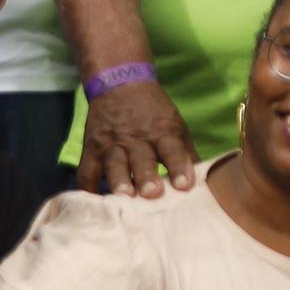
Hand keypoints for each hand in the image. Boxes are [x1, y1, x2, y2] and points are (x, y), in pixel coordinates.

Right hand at [75, 76, 197, 196]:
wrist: (120, 85)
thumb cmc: (154, 114)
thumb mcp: (175, 126)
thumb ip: (185, 154)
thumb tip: (202, 184)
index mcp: (162, 132)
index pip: (172, 150)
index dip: (179, 167)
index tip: (184, 185)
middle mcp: (136, 138)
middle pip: (142, 159)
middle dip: (147, 177)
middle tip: (152, 193)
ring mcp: (111, 144)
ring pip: (114, 165)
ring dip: (119, 181)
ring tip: (123, 197)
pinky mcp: (91, 149)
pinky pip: (86, 172)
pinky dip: (87, 189)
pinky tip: (91, 204)